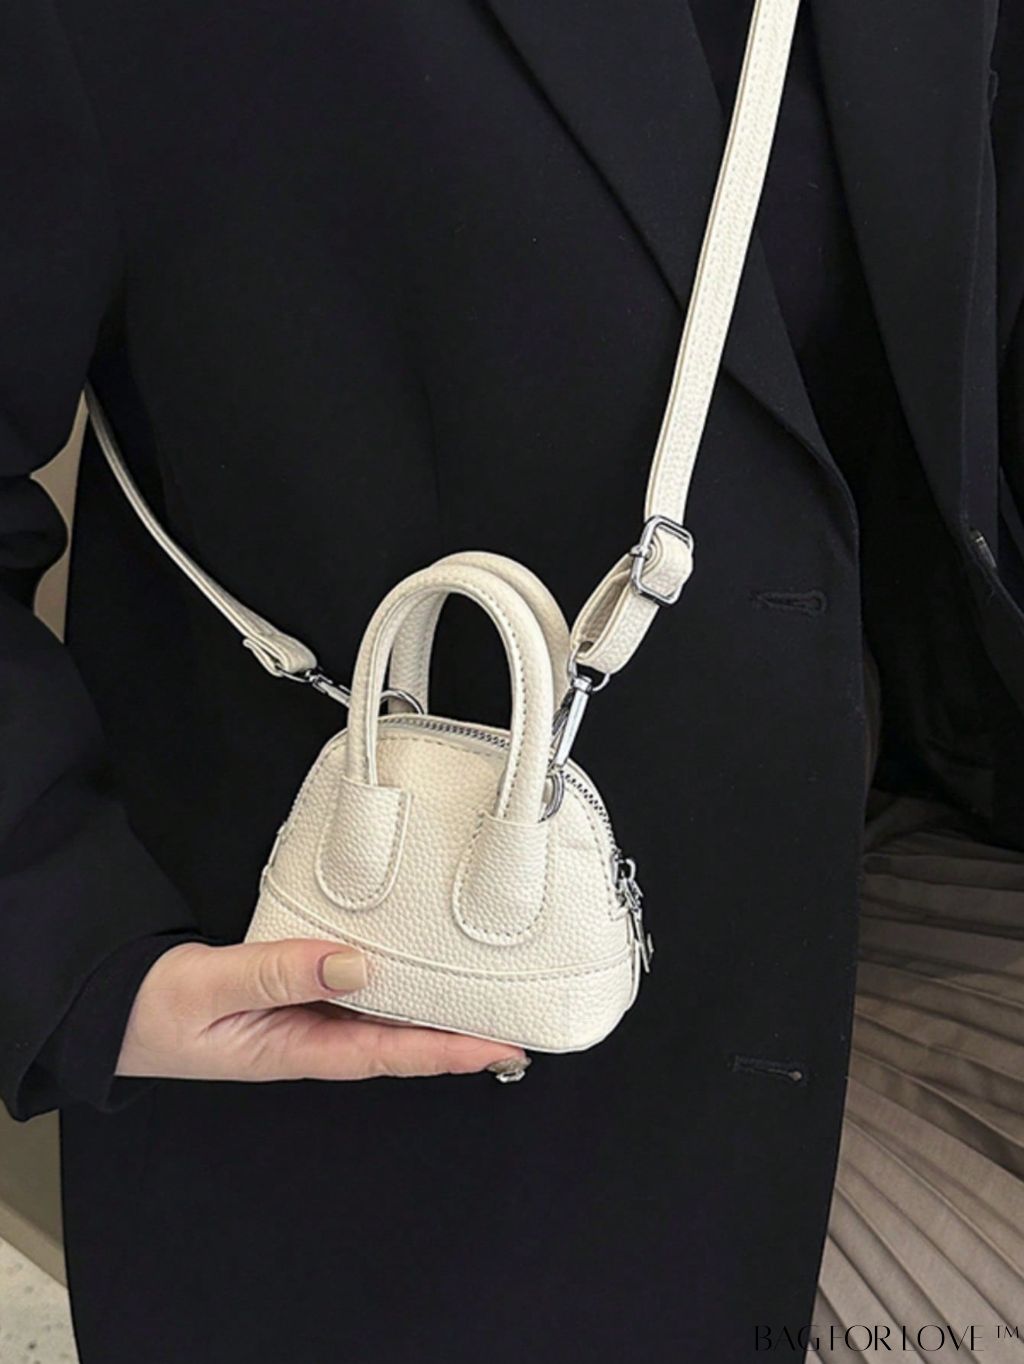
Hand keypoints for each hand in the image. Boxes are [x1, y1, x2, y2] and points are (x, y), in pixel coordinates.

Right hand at [116, 939, 527, 1081]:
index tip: (501, 1045)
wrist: (114, 1009)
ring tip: (486, 992)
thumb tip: (354, 962)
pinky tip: (415, 961)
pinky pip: (355, 987)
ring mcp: (305, 1015)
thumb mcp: (211, 992)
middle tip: (518, 1017)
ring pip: (383, 1014)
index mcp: (297, 1049)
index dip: (448, 1051)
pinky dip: (391, 977)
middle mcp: (312, 1037)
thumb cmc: (155, 1012)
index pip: (390, 1053)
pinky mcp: (295, 990)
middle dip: (458, 1034)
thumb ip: (278, 975)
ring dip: (432, 1007)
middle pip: (400, 1039)